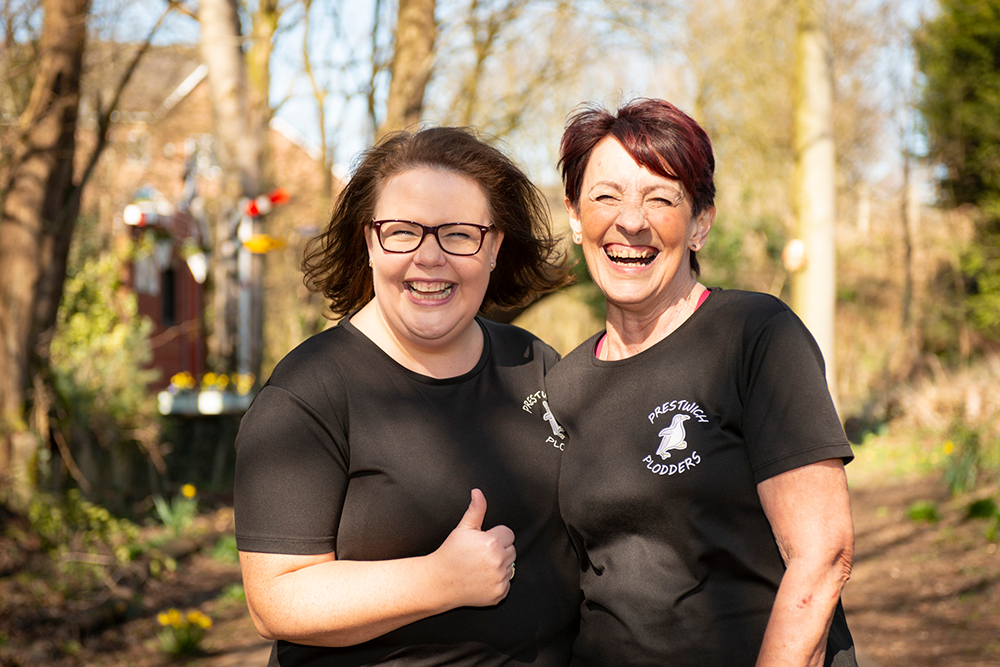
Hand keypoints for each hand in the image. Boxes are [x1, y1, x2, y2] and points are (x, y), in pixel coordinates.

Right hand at [430, 489, 515, 607]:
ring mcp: (499, 579)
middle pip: (512, 549)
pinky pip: (507, 583)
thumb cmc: (451, 553)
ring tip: (481, 566)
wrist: (440, 582)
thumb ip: (476, 510)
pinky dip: (498, 581)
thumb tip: (478, 492)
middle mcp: (498, 561)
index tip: (483, 542)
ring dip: (500, 565)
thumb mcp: (462, 529)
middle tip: (480, 554)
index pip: (509, 534)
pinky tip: (482, 579)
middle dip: (499, 549)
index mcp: (491, 543)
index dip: (495, 536)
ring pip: (511, 566)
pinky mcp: (499, 593)